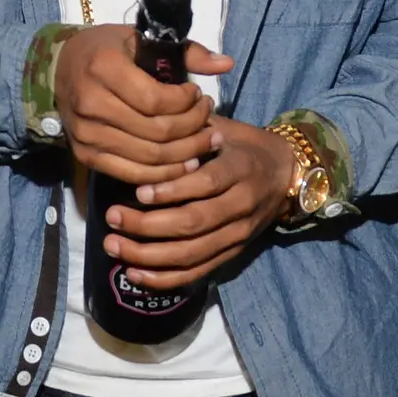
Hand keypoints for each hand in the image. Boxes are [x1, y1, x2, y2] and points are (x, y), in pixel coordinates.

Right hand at [55, 25, 225, 185]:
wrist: (60, 70)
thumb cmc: (106, 50)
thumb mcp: (141, 40)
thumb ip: (186, 52)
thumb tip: (227, 63)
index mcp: (104, 67)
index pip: (155, 100)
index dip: (186, 103)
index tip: (198, 95)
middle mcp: (91, 103)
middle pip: (156, 132)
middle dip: (192, 130)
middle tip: (209, 121)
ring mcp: (86, 134)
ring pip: (148, 158)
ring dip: (184, 155)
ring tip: (204, 142)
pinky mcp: (85, 155)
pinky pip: (132, 174)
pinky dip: (162, 174)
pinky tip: (184, 163)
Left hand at [98, 117, 295, 288]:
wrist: (285, 175)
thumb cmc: (245, 146)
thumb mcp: (226, 128)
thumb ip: (192, 129)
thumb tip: (150, 118)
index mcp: (240, 169)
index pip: (206, 183)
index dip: (171, 191)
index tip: (137, 191)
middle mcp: (241, 205)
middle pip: (194, 223)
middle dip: (148, 225)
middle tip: (112, 218)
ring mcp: (238, 235)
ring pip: (192, 253)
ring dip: (149, 255)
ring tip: (113, 246)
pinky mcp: (232, 254)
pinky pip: (197, 272)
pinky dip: (165, 278)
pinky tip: (134, 273)